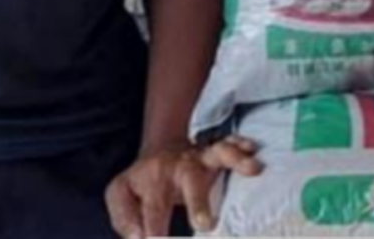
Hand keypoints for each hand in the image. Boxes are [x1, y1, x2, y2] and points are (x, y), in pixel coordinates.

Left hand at [105, 135, 262, 238]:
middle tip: (206, 224)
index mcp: (152, 180)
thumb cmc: (143, 182)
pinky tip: (253, 150)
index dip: (156, 227)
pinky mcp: (214, 153)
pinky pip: (230, 143)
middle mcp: (178, 167)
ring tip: (253, 168)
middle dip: (199, 201)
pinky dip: (242, 146)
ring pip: (217, 153)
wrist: (160, 150)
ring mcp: (199, 157)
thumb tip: (138, 236)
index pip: (154, 207)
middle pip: (190, 180)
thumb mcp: (120, 195)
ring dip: (234, 160)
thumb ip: (124, 218)